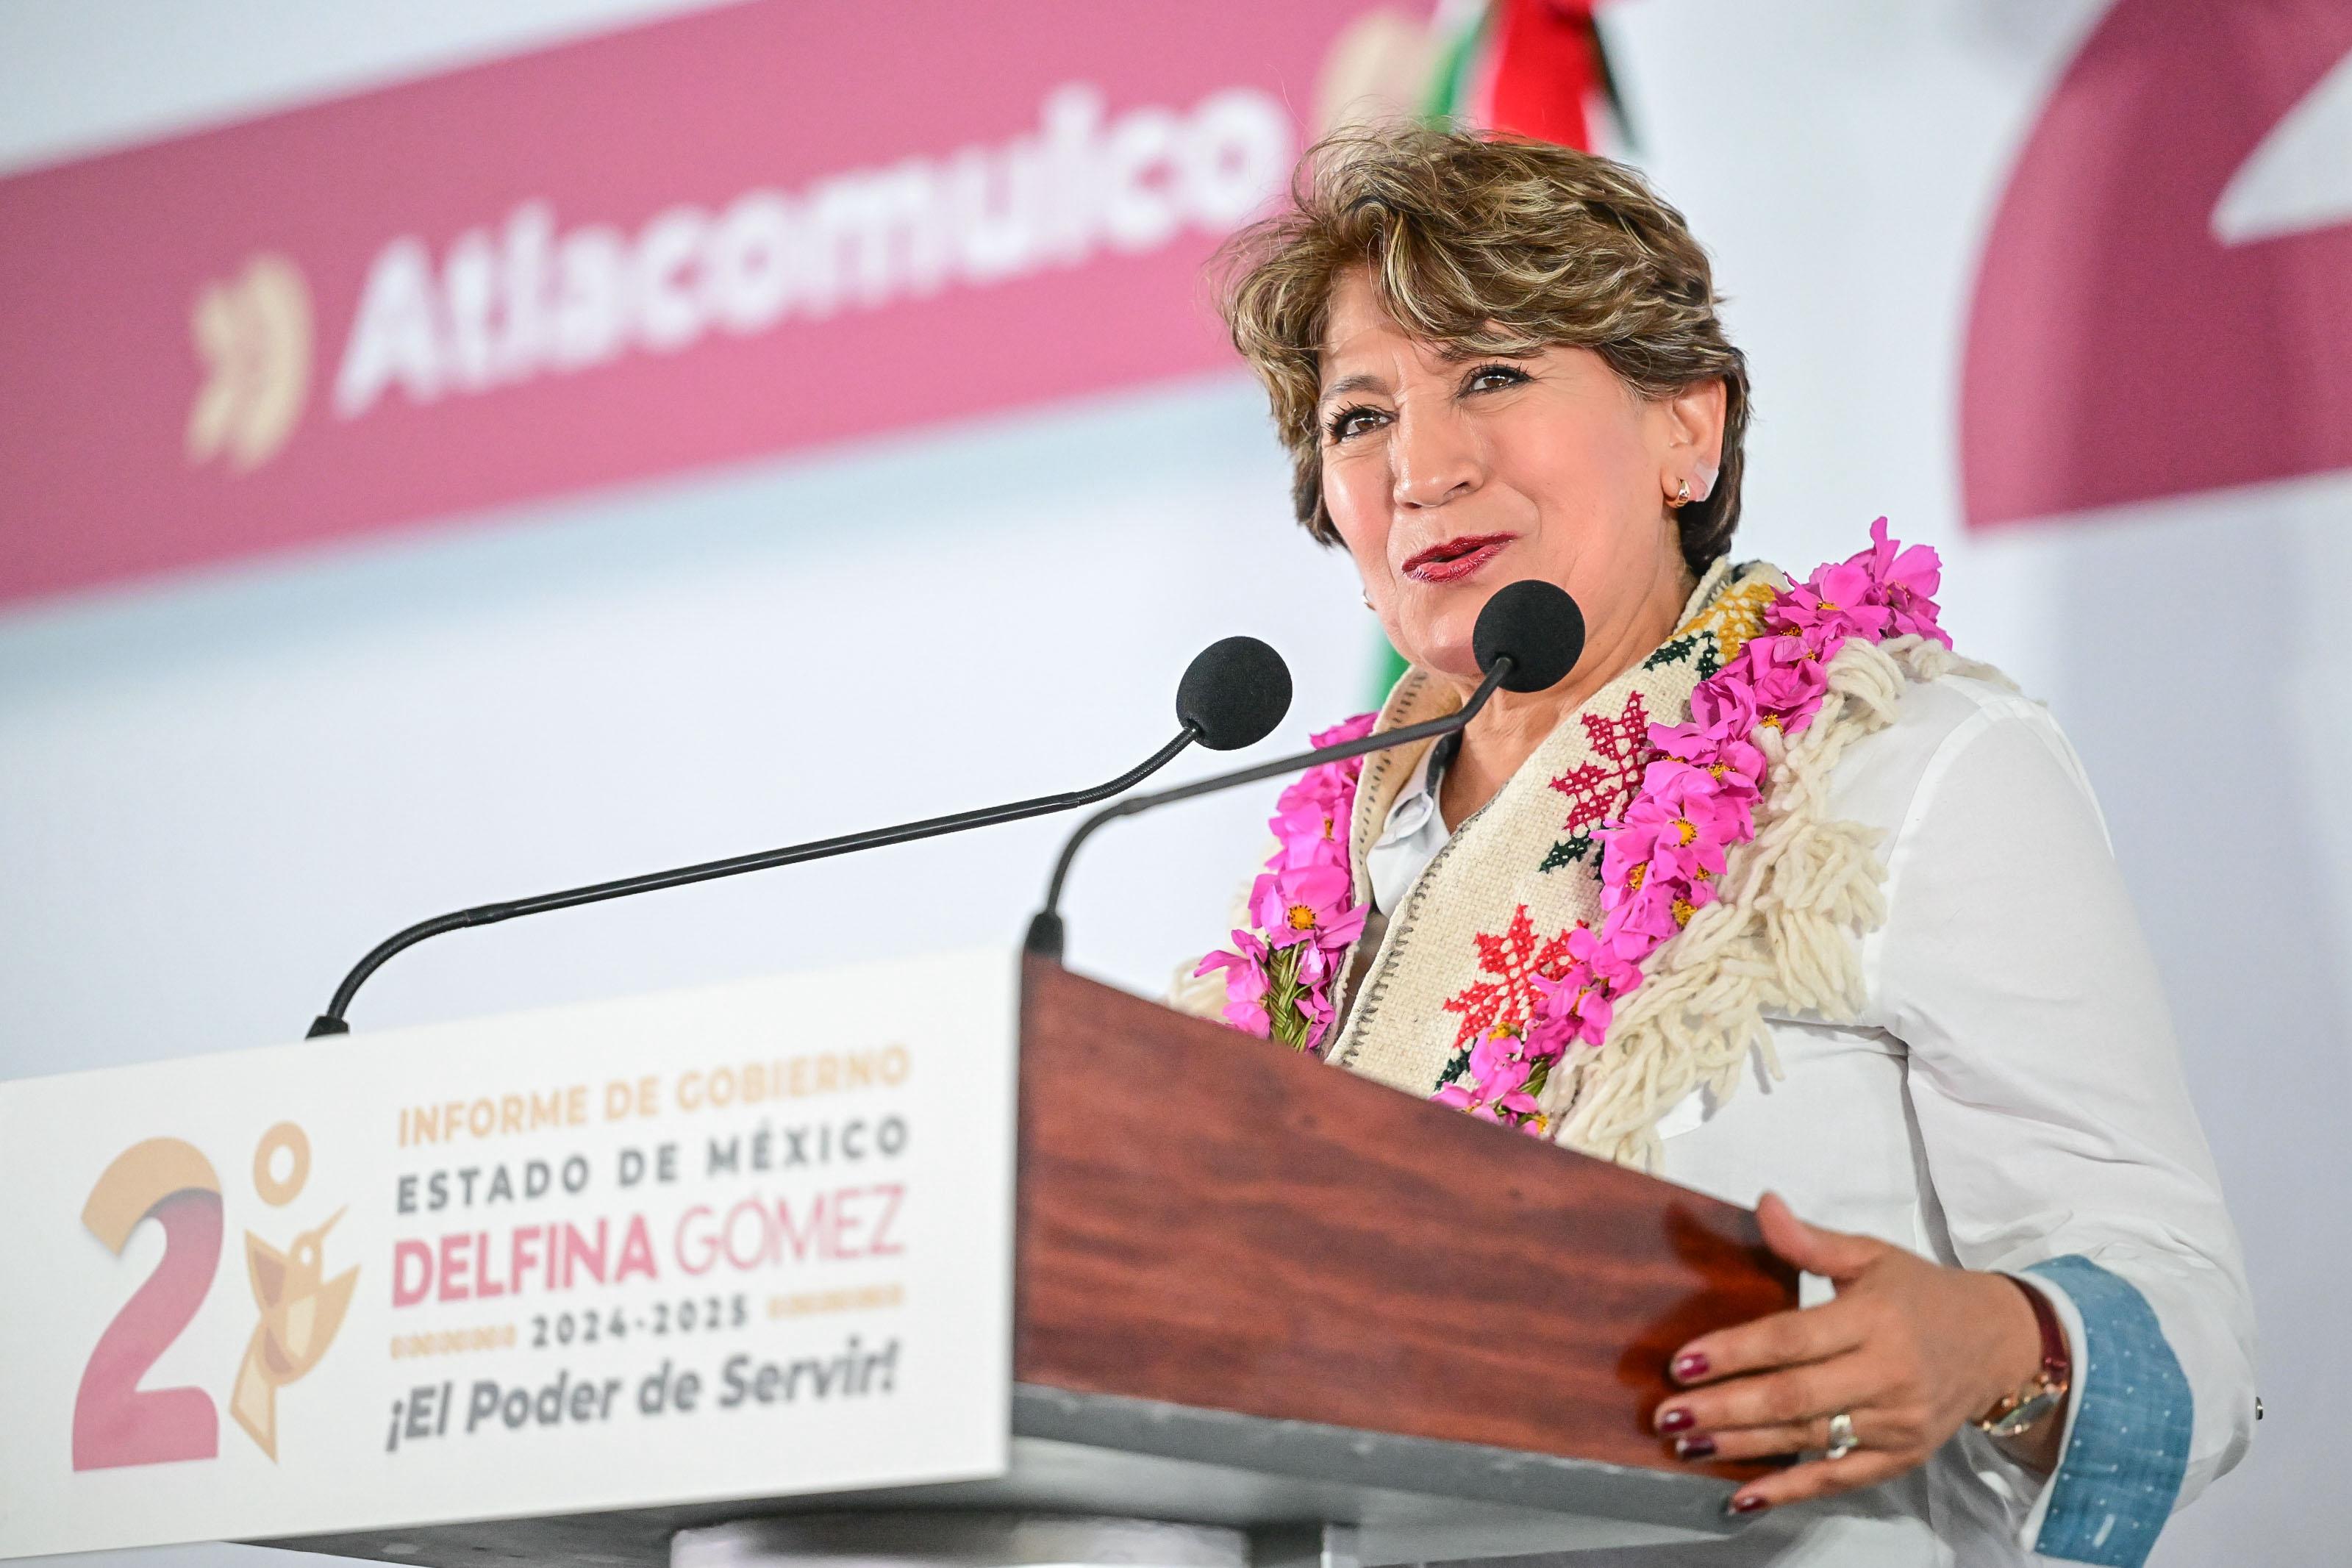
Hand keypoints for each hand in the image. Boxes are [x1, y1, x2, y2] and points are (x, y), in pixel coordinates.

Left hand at [1654, 1192, 2050, 1514]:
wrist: (1998, 1341)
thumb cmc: (1922, 1294)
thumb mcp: (1871, 1255)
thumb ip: (1810, 1241)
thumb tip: (1762, 1206)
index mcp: (1874, 1319)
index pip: (1793, 1339)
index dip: (1735, 1351)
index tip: (1682, 1362)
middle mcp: (1888, 1374)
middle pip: (1794, 1397)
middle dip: (1726, 1408)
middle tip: (1668, 1414)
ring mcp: (1897, 1422)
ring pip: (1809, 1439)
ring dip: (1743, 1446)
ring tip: (1687, 1445)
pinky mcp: (1902, 1457)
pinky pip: (1839, 1479)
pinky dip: (1790, 1489)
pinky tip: (1745, 1495)